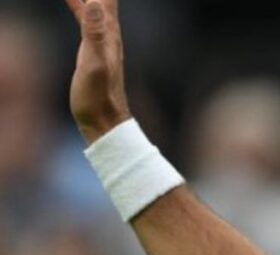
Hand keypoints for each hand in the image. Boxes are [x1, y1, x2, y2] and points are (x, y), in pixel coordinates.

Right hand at [63, 0, 130, 143]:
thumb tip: (96, 5)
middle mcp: (109, 31)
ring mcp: (102, 38)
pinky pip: (85, 16)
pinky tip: (74, 0)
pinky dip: (78, 2)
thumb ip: (95, 35)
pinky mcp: (93, 47)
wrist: (104, 120)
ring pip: (94, 2)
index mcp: (108, 31)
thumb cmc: (98, 96)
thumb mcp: (94, 64)